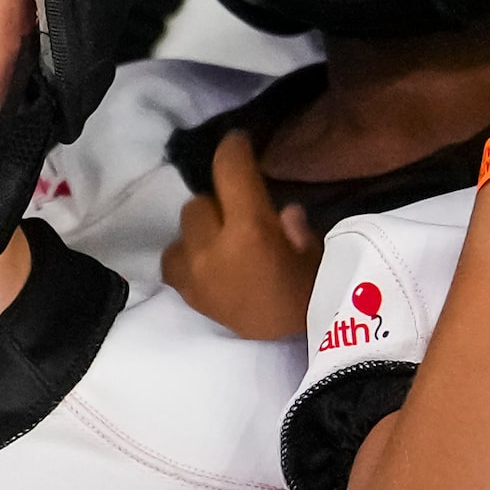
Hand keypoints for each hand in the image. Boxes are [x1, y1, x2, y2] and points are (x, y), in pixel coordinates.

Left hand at [163, 132, 321, 341]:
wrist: (304, 347)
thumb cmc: (314, 292)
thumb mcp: (313, 250)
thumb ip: (292, 225)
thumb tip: (279, 214)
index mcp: (249, 229)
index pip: (229, 171)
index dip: (233, 150)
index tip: (238, 143)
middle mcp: (212, 248)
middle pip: (197, 204)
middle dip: (218, 205)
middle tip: (241, 217)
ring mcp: (194, 274)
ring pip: (182, 232)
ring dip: (200, 232)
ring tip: (223, 244)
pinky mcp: (187, 295)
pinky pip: (174, 262)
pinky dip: (187, 257)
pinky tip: (208, 264)